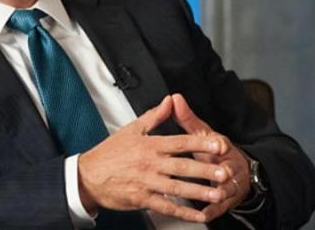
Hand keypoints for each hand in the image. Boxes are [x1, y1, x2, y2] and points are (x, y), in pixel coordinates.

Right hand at [78, 95, 233, 222]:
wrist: (89, 176)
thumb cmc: (110, 153)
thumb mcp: (131, 129)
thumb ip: (154, 116)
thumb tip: (170, 100)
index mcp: (149, 145)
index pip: (179, 142)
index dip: (200, 143)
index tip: (218, 145)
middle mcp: (149, 163)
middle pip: (182, 166)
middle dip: (205, 170)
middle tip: (224, 172)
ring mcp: (146, 182)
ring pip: (177, 187)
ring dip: (198, 192)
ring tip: (216, 194)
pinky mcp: (142, 199)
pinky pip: (166, 206)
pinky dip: (183, 212)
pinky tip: (197, 214)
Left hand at [171, 93, 250, 221]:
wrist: (237, 172)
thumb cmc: (215, 151)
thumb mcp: (203, 133)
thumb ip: (187, 118)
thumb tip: (174, 98)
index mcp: (221, 148)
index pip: (222, 144)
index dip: (220, 143)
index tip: (220, 144)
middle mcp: (228, 167)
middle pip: (226, 169)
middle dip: (222, 171)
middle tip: (221, 173)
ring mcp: (228, 185)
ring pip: (225, 190)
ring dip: (219, 193)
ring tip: (212, 196)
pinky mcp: (225, 202)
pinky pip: (219, 208)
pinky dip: (212, 211)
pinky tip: (203, 214)